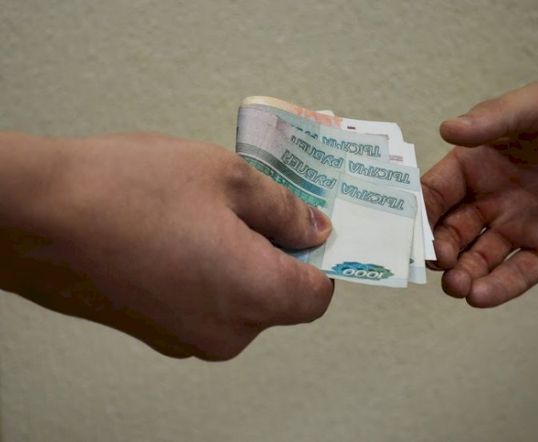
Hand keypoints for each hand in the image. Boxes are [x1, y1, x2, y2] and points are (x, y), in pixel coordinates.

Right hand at [0, 133, 332, 359]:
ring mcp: (194, 337)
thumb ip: (287, 211)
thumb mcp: (232, 178)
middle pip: (284, 301)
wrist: (55, 206)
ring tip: (220, 218)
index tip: (310, 226)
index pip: (319, 295)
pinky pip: (217, 308)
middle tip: (262, 209)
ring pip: (249, 304)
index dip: (322, 259)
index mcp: (255, 295)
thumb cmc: (140, 185)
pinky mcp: (166, 332)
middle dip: (283, 257)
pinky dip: (220, 278)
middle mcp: (229, 331)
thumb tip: (316, 231)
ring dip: (250, 265)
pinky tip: (193, 238)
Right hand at [421, 74, 537, 306]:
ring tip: (457, 285)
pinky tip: (479, 297)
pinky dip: (498, 288)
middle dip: (438, 248)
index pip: (436, 191)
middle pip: (450, 230)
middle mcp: (492, 198)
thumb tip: (446, 129)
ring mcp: (520, 225)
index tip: (406, 230)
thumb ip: (493, 120)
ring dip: (462, 274)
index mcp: (479, 163)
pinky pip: (518, 273)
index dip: (418, 211)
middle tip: (436, 260)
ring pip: (479, 258)